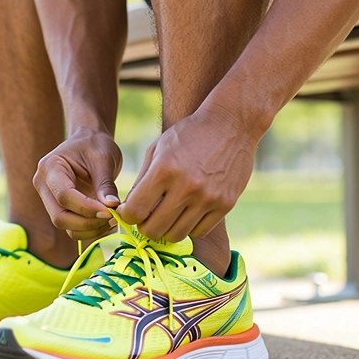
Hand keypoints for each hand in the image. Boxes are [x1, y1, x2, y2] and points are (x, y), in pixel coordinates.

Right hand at [33, 128, 121, 239]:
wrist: (88, 141)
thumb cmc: (95, 144)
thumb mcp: (104, 158)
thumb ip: (105, 184)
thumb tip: (111, 208)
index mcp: (50, 167)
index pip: (64, 196)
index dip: (87, 208)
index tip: (110, 211)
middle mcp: (44, 186)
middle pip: (60, 217)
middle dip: (88, 222)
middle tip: (113, 217)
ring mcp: (49, 199)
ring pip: (66, 226)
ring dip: (91, 229)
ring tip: (113, 218)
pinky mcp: (60, 209)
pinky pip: (72, 227)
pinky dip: (90, 230)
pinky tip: (106, 221)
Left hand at [118, 103, 254, 241]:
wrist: (230, 123)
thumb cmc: (188, 134)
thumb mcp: (158, 148)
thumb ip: (141, 180)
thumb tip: (128, 210)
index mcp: (164, 169)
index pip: (136, 210)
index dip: (128, 215)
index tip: (131, 211)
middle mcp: (186, 186)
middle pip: (154, 229)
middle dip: (145, 226)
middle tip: (147, 217)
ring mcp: (208, 198)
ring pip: (176, 235)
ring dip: (167, 229)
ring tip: (167, 215)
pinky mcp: (225, 204)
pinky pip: (199, 231)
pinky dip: (189, 226)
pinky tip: (187, 212)